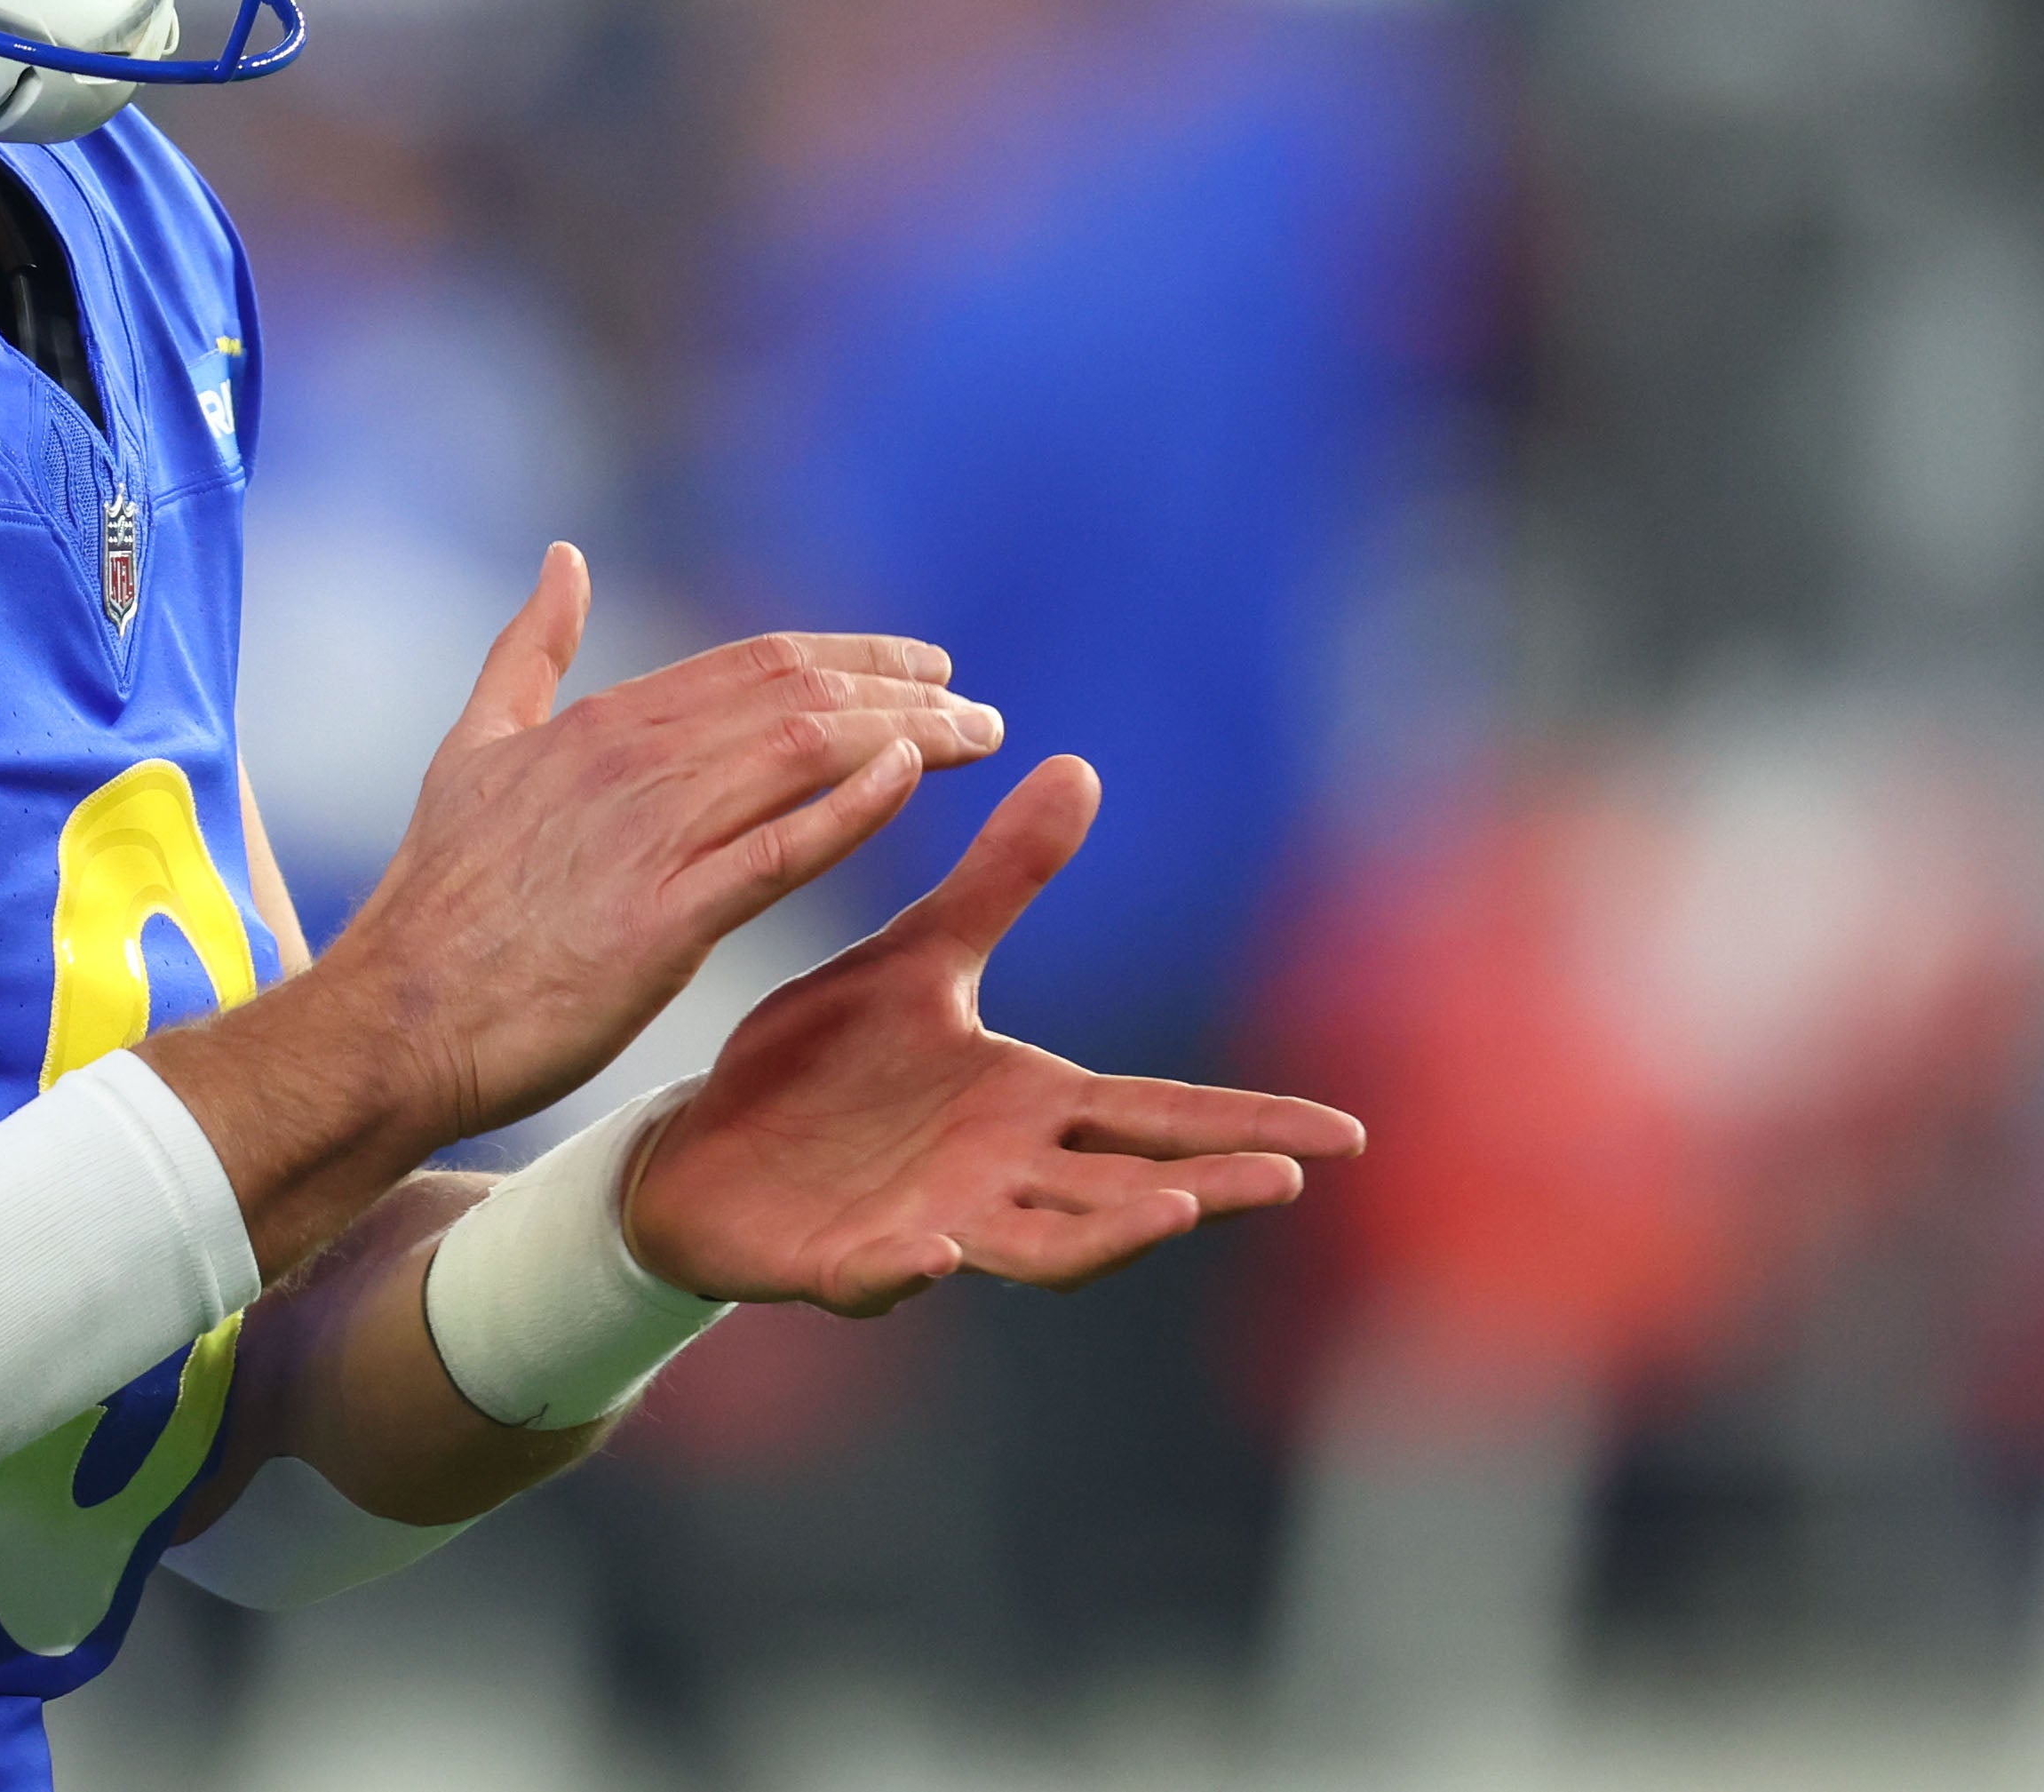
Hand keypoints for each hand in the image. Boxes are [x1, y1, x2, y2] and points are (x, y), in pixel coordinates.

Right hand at [318, 545, 1005, 1144]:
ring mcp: (648, 839)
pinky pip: (775, 852)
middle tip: (976, 710)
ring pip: (804, 757)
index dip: (852, 658)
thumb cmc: (437, 900)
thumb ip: (527, 650)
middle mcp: (633, 764)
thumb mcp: (476, 748)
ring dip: (903, 738)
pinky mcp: (661, 923)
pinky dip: (848, 808)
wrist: (393, 1019)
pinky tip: (906, 781)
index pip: (756, 665)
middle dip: (901, 693)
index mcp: (600, 724)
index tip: (924, 668)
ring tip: (975, 740)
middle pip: (799, 698)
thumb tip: (563, 558)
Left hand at [622, 756, 1366, 1313]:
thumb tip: (1078, 766)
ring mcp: (928, 1226)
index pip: (1158, 1115)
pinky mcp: (840, 1262)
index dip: (1249, 1125)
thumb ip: (1001, 880)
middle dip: (1202, 1187)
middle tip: (1280, 1180)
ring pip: (1034, 1249)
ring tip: (1168, 1213)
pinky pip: (880, 1277)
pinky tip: (931, 1254)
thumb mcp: (918, 957)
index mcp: (1025, 1106)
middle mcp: (996, 1176)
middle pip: (1123, 1191)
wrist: (699, 1144)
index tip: (1345, 1135)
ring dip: (1101, 1238)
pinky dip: (906, 1274)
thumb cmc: (822, 1062)